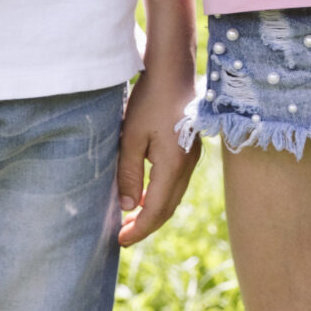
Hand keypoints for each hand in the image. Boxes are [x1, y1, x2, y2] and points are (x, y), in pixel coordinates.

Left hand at [115, 62, 201, 244]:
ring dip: (153, 211)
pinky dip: (160, 195)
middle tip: (122, 235)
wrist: (174, 70)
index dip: (139, 230)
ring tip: (130, 220)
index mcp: (173, 165)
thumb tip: (129, 207)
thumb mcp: (131, 137)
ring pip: (173, 196)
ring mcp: (191, 158)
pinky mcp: (189, 149)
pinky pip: (175, 183)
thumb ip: (129, 173)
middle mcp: (187, 166)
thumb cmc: (150, 100)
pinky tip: (144, 194)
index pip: (156, 210)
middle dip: (146, 225)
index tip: (120, 240)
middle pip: (168, 207)